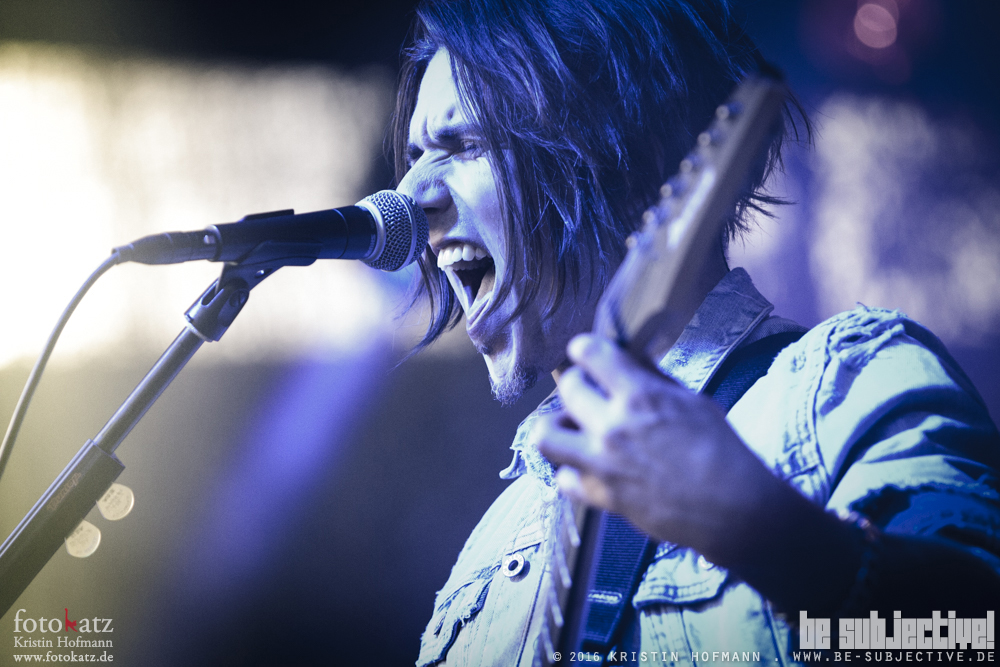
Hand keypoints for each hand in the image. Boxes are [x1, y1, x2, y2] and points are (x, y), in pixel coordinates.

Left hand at [535, 333, 789, 562]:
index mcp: (640, 395)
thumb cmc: (722, 451)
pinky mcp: (599, 495)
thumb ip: (655, 382)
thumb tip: (632, 363)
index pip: (589, 353)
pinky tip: (586, 467)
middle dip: (575, 384)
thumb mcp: (693, 402)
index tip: (586, 353)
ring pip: (546, 435)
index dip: (584, 349)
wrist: (731, 509)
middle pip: (566, 388)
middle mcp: (612, 425)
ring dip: (557, 426)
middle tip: (587, 392)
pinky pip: (563, 478)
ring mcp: (601, 462)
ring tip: (574, 429)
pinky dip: (571, 471)